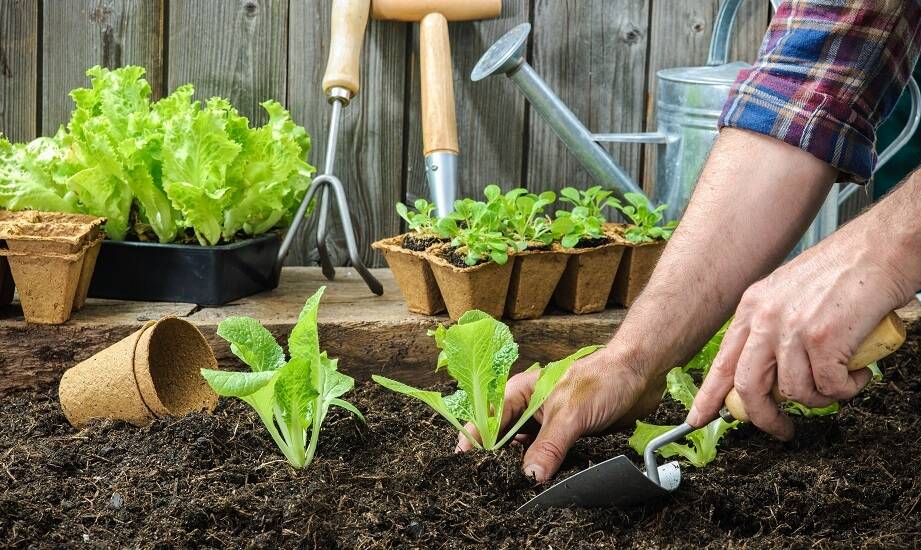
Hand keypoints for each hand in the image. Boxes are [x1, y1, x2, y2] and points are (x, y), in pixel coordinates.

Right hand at [456, 348, 664, 481]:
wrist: (640, 374)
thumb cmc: (603, 379)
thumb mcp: (570, 414)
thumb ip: (549, 446)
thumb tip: (530, 477)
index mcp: (521, 393)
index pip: (488, 419)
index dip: (475, 440)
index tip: (464, 463)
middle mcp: (530, 408)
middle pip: (503, 438)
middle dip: (496, 459)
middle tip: (489, 483)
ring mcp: (548, 423)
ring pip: (525, 450)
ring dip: (521, 467)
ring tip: (511, 489)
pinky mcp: (566, 436)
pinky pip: (547, 457)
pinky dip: (542, 470)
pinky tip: (540, 484)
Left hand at [687, 232, 910, 438]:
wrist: (881, 248)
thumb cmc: (844, 271)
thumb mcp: (788, 294)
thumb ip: (772, 329)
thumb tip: (771, 373)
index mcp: (752, 307)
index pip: (722, 361)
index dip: (709, 396)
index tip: (698, 419)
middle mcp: (765, 318)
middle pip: (748, 386)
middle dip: (763, 417)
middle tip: (781, 430)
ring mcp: (792, 329)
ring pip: (795, 392)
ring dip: (821, 399)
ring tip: (840, 382)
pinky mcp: (823, 339)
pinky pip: (829, 388)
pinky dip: (847, 389)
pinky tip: (857, 372)